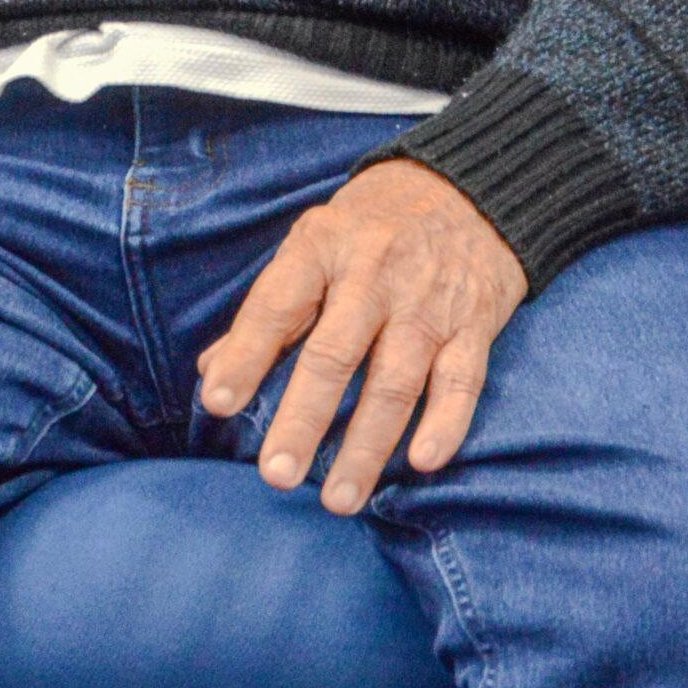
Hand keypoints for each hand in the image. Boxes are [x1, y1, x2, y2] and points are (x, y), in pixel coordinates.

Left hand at [195, 158, 528, 515]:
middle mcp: (374, 273)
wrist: (469, 188)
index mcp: (324, 246)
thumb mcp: (316, 241)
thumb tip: (212, 372)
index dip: (246, 354)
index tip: (218, 403)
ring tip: (339, 499)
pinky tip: (422, 462)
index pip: (277, 303)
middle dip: (303, 417)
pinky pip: (462, 380)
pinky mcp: (475, 322)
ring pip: (394, 379)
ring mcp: (427, 301)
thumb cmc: (375, 225)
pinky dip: (445, 423)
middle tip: (276, 475)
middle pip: (334, 352)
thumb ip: (271, 307)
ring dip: (367, 445)